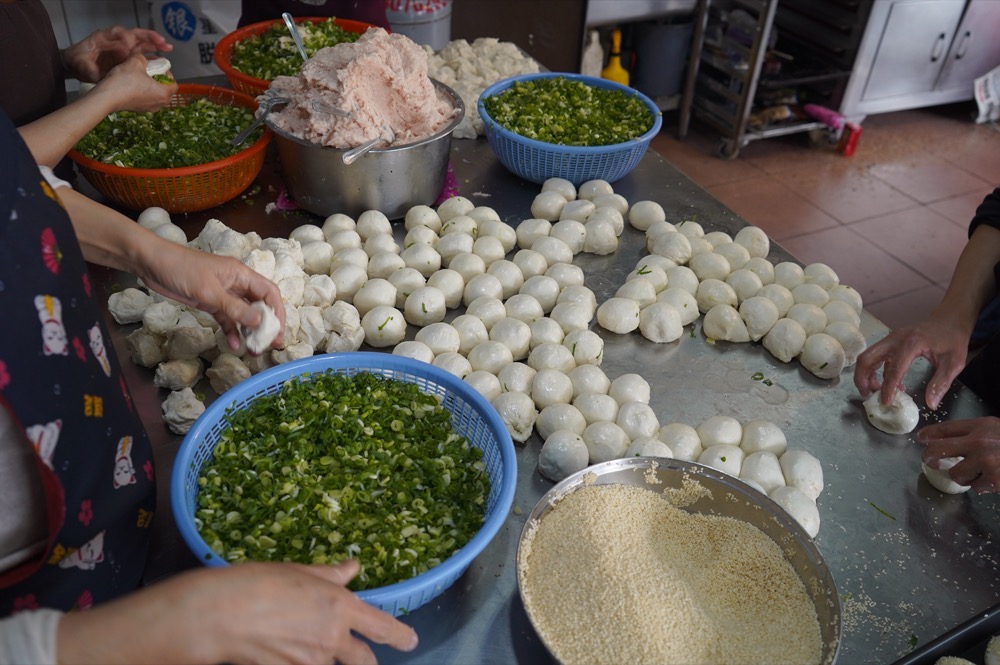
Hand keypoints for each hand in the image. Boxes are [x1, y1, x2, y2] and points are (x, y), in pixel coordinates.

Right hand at [57, 561, 419, 664]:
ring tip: (314, 644)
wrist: (218, 615)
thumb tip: (354, 567)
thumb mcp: (299, 572)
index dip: (401, 636)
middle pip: (362, 660)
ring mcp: (310, 661)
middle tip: (365, 657)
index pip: (382, 627)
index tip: (411, 640)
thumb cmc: (257, 583)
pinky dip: (303, 661)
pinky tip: (288, 650)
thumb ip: (330, 575)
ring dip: (329, 659)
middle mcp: (331, 639)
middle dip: (366, 660)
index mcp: (339, 606)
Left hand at [61, 26, 172, 82]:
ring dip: (156, 45)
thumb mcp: (80, 64)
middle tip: (162, 41)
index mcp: (105, 37)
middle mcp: (117, 41)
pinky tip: (162, 62)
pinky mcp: (128, 58)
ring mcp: (124, 49)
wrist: (77, 65)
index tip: (129, 43)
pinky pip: (143, 56)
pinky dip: (153, 58)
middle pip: (136, 35)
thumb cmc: (78, 61)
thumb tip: (96, 73)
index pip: (118, 33)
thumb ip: (88, 68)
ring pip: (142, 44)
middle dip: (149, 37)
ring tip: (168, 48)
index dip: (125, 37)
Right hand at [88, 53, 175, 113]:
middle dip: (159, 79)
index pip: (173, 84)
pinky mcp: (138, 110)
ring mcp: (148, 109)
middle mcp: (159, 104)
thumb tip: (143, 58)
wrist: (106, 97)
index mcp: (164, 94)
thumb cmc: (124, 81)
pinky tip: (132, 84)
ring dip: (150, 85)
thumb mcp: (135, 62)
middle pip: (166, 91)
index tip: (158, 67)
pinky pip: (146, 99)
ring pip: (155, 95)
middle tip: (150, 70)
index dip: (167, 73)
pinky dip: (143, 92)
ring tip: (140, 76)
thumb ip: (143, 58)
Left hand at [135, 239, 285, 351]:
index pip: (268, 293)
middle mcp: (236, 283)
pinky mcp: (209, 302)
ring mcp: (223, 293)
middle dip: (266, 325)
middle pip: (259, 305)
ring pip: (243, 314)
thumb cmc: (182, 269)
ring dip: (248, 331)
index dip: (277, 312)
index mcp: (241, 274)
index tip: (278, 331)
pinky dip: (230, 330)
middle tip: (270, 345)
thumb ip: (234, 308)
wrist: (151, 262)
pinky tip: (233, 344)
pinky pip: (225, 318)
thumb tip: (259, 323)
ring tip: (253, 350)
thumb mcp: (209, 291)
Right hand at [853, 316, 968, 408]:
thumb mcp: (954, 362)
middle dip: (862, 379)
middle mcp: (895, 339)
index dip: (887, 388)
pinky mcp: (890, 342)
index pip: (893, 369)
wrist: (950, 319)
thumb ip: (941, 383)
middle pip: (867, 358)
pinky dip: (875, 371)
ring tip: (874, 391)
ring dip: (865, 375)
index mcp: (911, 343)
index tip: (885, 402)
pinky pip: (875, 356)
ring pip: (867, 357)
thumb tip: (931, 404)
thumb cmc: (953, 339)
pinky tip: (890, 383)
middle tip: (868, 395)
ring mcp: (890, 339)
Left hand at [917, 417, 999, 492]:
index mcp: (980, 426)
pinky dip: (983, 486)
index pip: (945, 428)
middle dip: (929, 457)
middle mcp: (978, 441)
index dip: (929, 434)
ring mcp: (984, 460)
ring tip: (980, 473)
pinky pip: (975, 487)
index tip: (920, 437)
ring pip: (955, 474)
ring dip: (965, 477)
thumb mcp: (996, 429)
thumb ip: (977, 433)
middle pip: (937, 449)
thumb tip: (955, 442)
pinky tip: (993, 479)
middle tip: (932, 463)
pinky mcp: (992, 478)